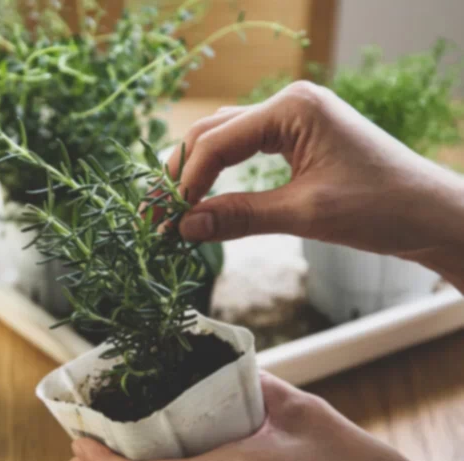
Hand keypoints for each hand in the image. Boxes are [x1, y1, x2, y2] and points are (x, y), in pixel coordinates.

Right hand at [168, 81, 463, 291]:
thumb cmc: (380, 208)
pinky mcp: (300, 139)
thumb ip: (239, 217)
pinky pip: (246, 152)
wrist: (432, 214)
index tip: (166, 219)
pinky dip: (221, 176)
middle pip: (213, 133)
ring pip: (225, 140)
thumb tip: (184, 228)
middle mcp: (290, 104)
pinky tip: (205, 199)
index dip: (186, 181)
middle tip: (156, 212)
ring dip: (197, 173)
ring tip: (173, 208)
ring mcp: (295, 120)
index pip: (217, 141)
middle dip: (182, 172)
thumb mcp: (304, 214)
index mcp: (293, 108)